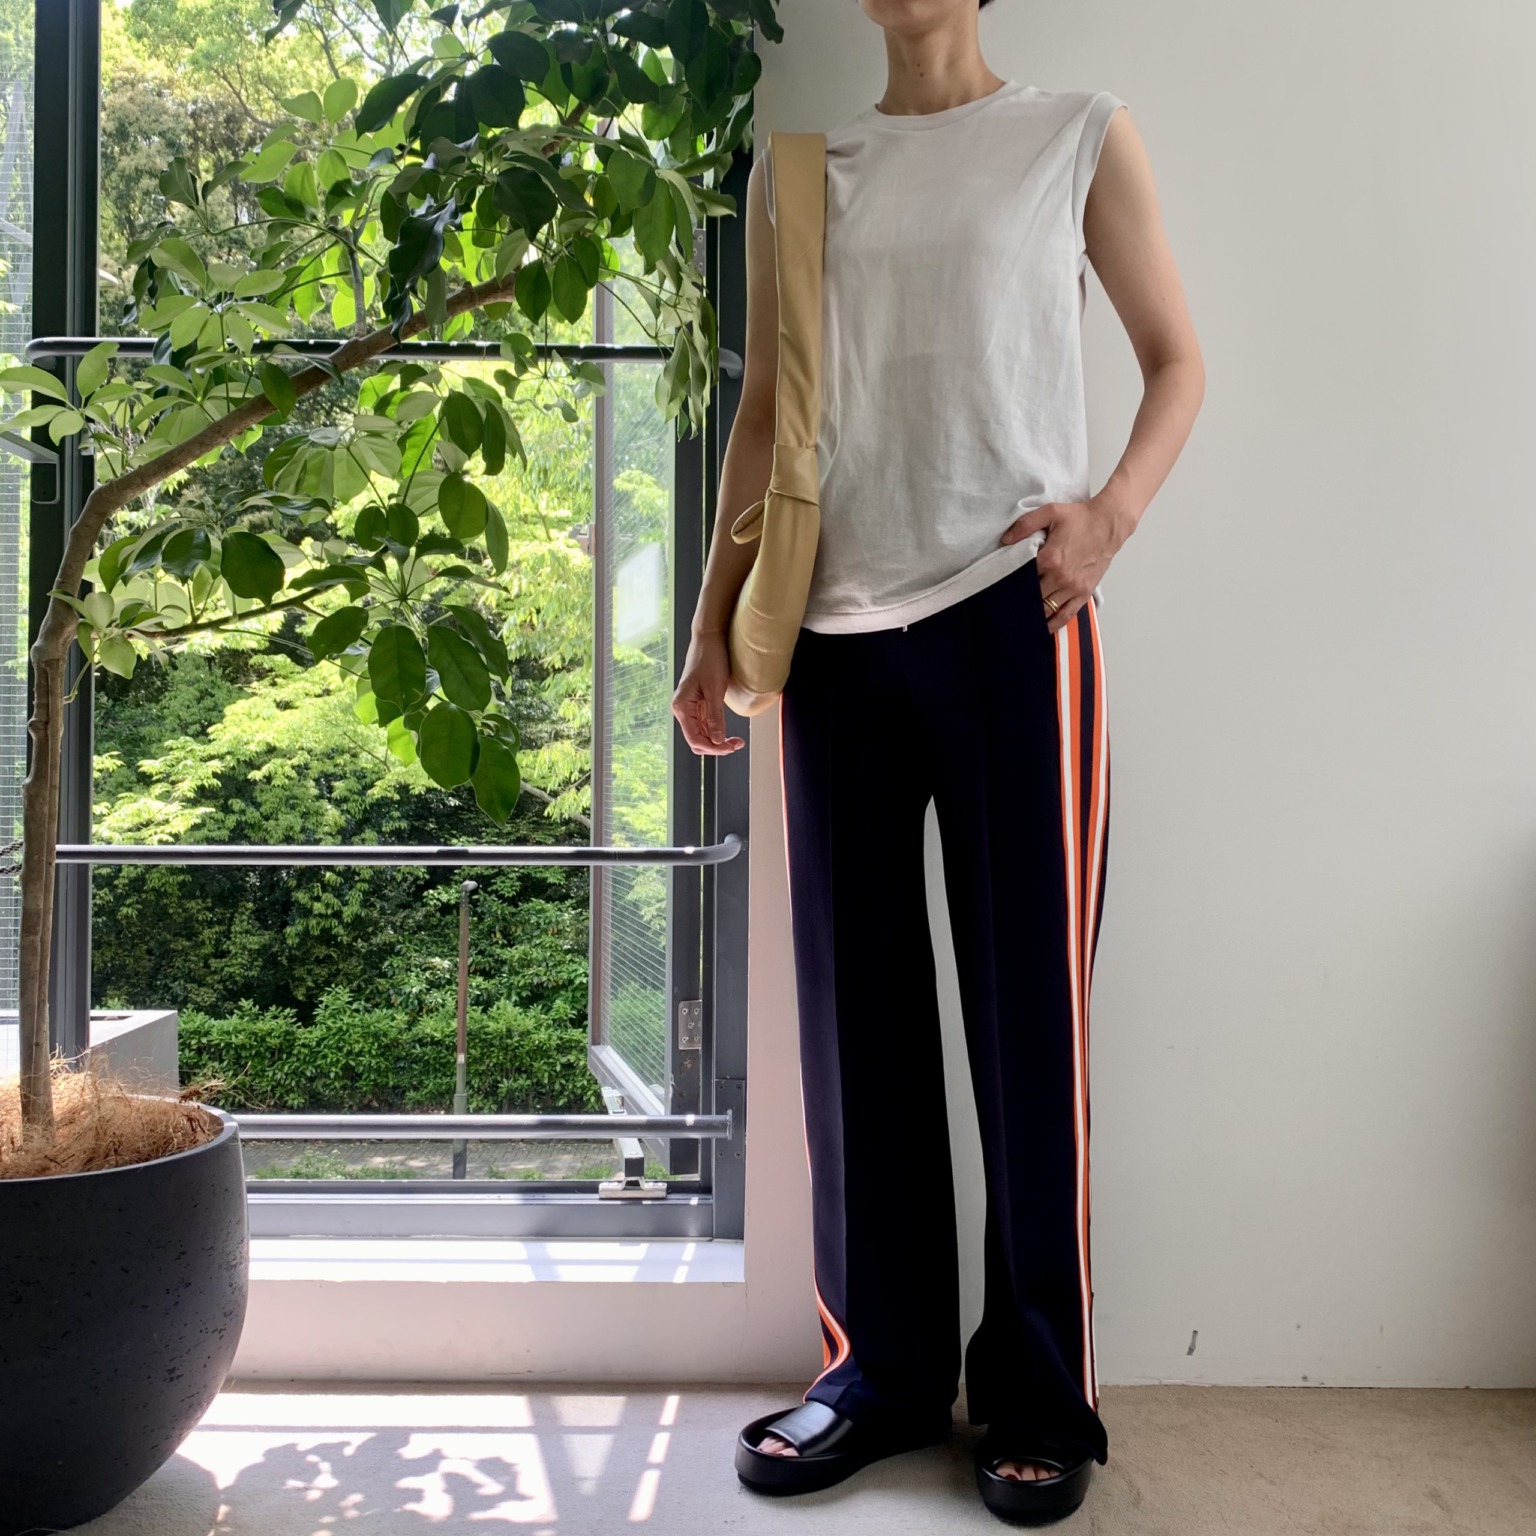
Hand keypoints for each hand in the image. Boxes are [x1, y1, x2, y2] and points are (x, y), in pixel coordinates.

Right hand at [672, 628, 745, 754]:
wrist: (709, 639)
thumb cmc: (710, 659)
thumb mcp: (715, 689)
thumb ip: (715, 716)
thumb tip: (717, 740)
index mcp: (682, 706)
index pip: (695, 739)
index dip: (713, 748)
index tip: (731, 747)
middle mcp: (682, 709)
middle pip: (697, 740)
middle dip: (716, 746)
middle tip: (736, 744)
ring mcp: (690, 707)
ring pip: (701, 734)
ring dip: (717, 740)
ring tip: (736, 741)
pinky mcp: (698, 704)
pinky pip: (705, 724)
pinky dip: (716, 731)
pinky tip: (728, 733)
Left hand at [998, 495, 1132, 632]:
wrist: (1109, 523)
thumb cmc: (1081, 518)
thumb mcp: (1050, 512)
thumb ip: (1025, 525)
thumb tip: (1005, 540)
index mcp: (1049, 559)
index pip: (1022, 579)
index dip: (1011, 583)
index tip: (1001, 588)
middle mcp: (1060, 577)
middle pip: (1032, 597)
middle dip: (1020, 601)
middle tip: (1007, 606)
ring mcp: (1073, 587)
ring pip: (1046, 609)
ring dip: (1034, 614)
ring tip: (1020, 620)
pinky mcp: (1084, 593)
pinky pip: (1066, 615)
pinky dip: (1054, 624)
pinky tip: (1044, 629)